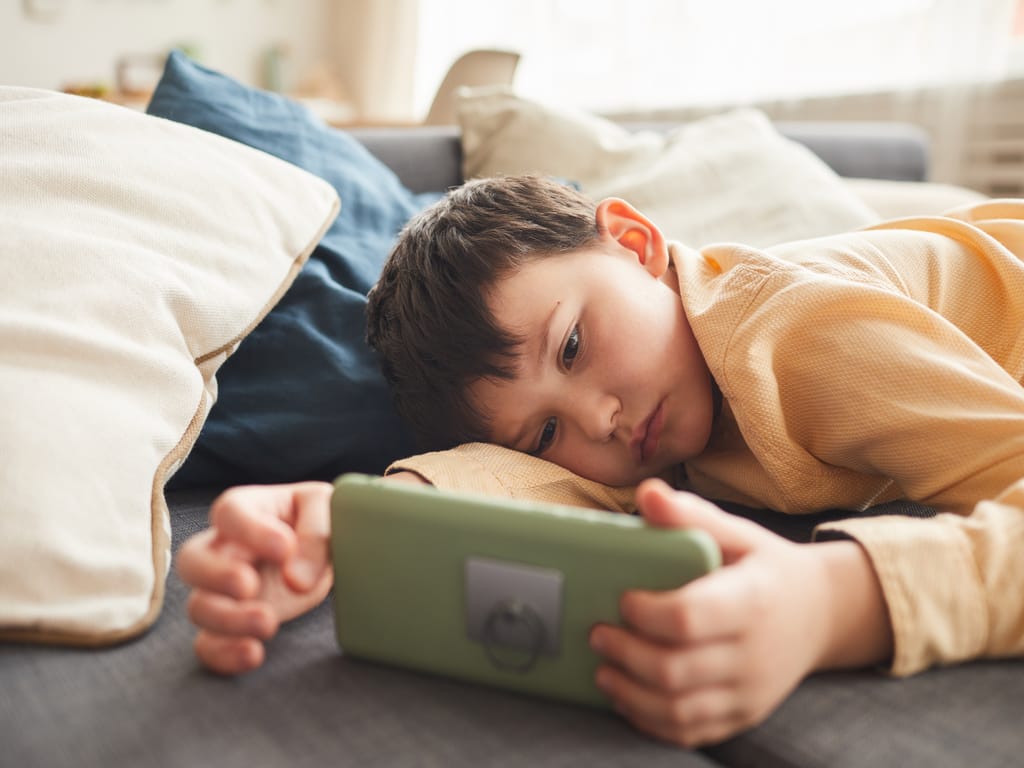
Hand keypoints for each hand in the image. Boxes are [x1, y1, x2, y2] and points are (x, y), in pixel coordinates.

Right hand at [176, 472, 427, 674]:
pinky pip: (207, 643)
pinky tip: (253, 655)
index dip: (250, 530)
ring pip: (198, 606)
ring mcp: (221, 589)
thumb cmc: (320, 519)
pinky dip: (223, 653)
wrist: (326, 553)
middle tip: (250, 586)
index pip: (229, 512)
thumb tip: (296, 579)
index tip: (283, 548)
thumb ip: (316, 534)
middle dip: (216, 576)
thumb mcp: (328, 509)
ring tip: (268, 624)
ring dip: (227, 620)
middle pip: (192, 560)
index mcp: (247, 509)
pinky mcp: (230, 623)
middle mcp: (224, 548)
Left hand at [589, 478, 891, 746]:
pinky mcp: (743, 715)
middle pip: (674, 670)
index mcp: (751, 601)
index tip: (622, 597)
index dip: (644, 612)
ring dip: (630, 693)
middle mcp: (754, 654)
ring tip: (603, 669)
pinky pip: (691, 732)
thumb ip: (690, 515)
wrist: (822, 613)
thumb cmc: (766, 567)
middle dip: (625, 653)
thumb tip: (647, 493)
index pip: (687, 617)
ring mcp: (750, 692)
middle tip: (598, 633)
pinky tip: (627, 698)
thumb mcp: (738, 532)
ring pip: (678, 710)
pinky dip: (651, 720)